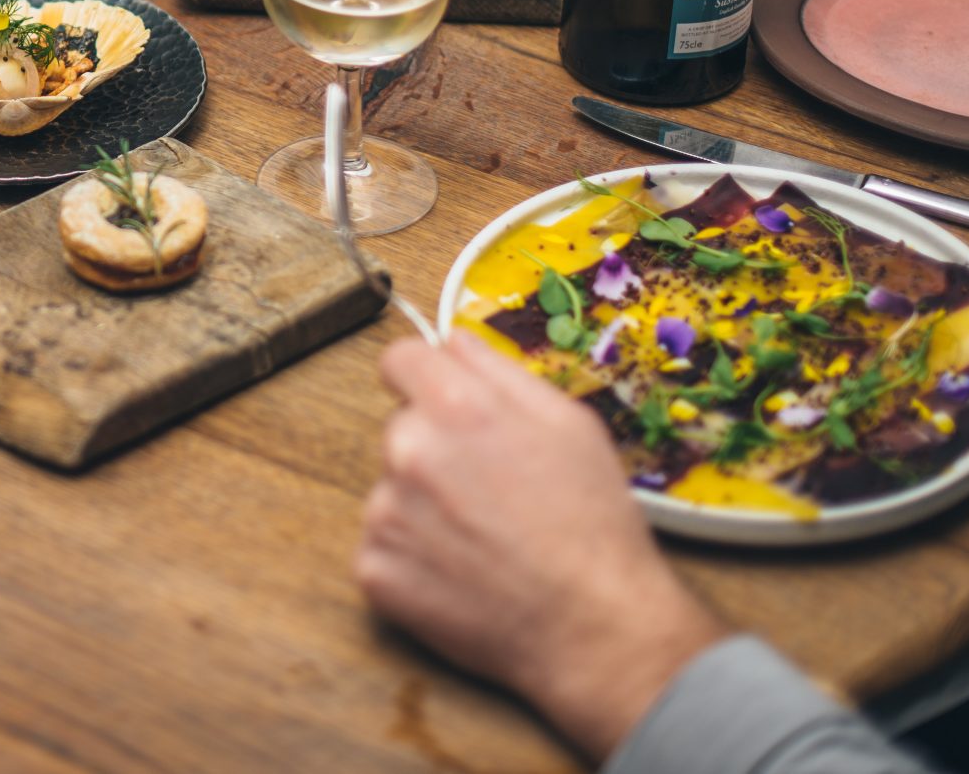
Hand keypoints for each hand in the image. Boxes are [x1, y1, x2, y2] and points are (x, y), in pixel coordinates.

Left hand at [356, 333, 726, 763]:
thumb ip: (497, 369)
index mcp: (454, 405)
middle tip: (491, 490)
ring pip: (393, 489)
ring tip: (485, 539)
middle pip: (402, 429)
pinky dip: (415, 558)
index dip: (423, 378)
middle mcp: (408, 450)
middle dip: (437, 449)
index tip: (440, 401)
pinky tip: (463, 573)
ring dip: (424, 506)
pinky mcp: (374, 569)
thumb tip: (450, 341)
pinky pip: (384, 546)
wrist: (594, 627)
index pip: (398, 359)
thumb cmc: (592, 524)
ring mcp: (384, 512)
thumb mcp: (568, 423)